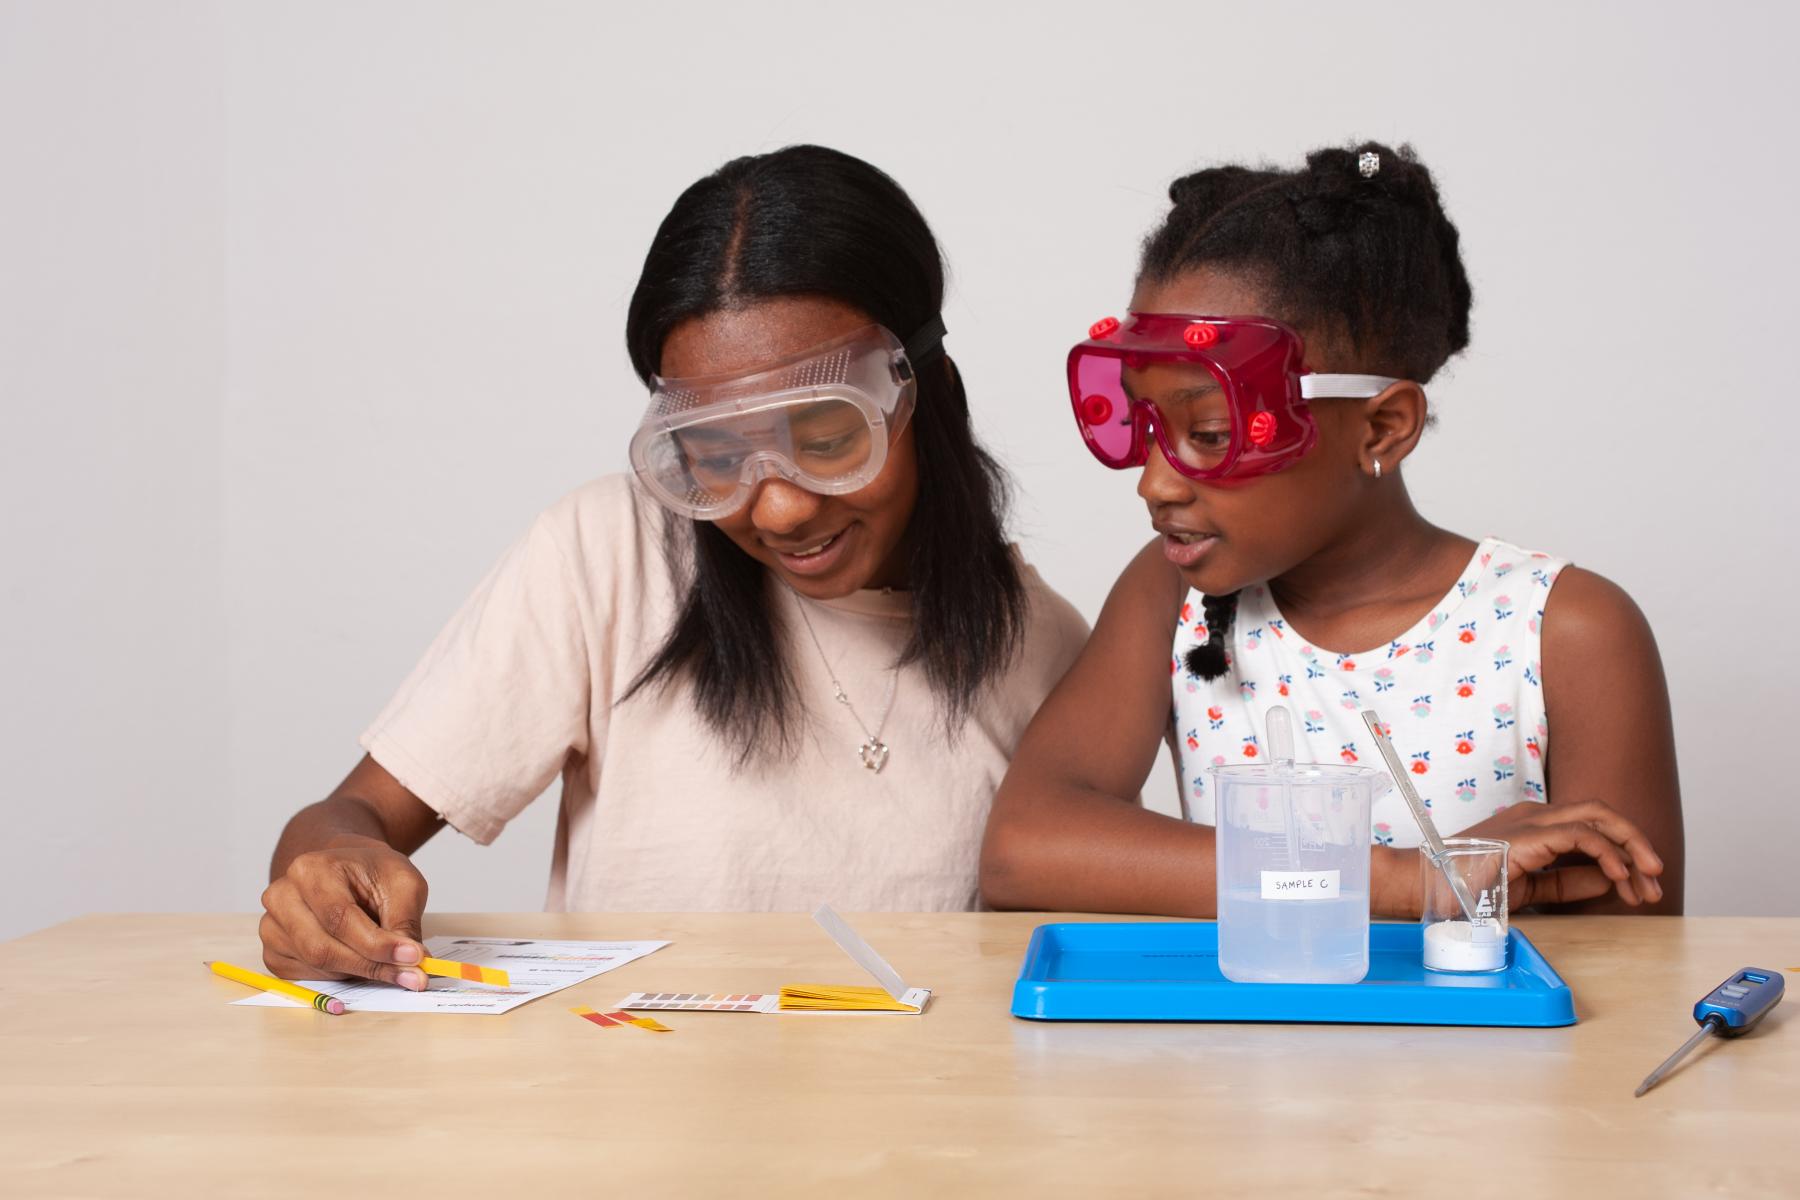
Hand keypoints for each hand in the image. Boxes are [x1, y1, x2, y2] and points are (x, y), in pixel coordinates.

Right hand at [260, 835, 429, 987]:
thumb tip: (414, 963)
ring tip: (388, 962)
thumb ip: (405, 922)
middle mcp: (282, 896)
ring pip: (316, 966)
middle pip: (322, 948)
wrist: (346, 869)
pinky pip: (306, 977)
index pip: (340, 917)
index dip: (377, 944)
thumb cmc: (371, 872)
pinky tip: (359, 960)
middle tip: (411, 974)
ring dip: (358, 972)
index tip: (413, 958)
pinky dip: (339, 977)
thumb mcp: (402, 883)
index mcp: (311, 869)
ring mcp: (272, 925)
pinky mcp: (274, 951)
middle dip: (370, 965)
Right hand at [1460, 799, 1664, 909]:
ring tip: (1648, 880)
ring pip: (1599, 817)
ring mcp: (1534, 820)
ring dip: (1631, 847)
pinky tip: (1619, 877)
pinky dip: (1607, 854)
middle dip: (1637, 844)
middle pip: (1603, 815)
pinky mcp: (1531, 833)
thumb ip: (1569, 881)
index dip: (1623, 854)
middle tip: (1656, 879)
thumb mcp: (1533, 887)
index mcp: (1535, 824)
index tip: (1640, 887)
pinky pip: (1582, 835)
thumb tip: (1610, 880)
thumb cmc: (1470, 887)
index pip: (1592, 827)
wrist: (1433, 887)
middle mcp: (1537, 814)